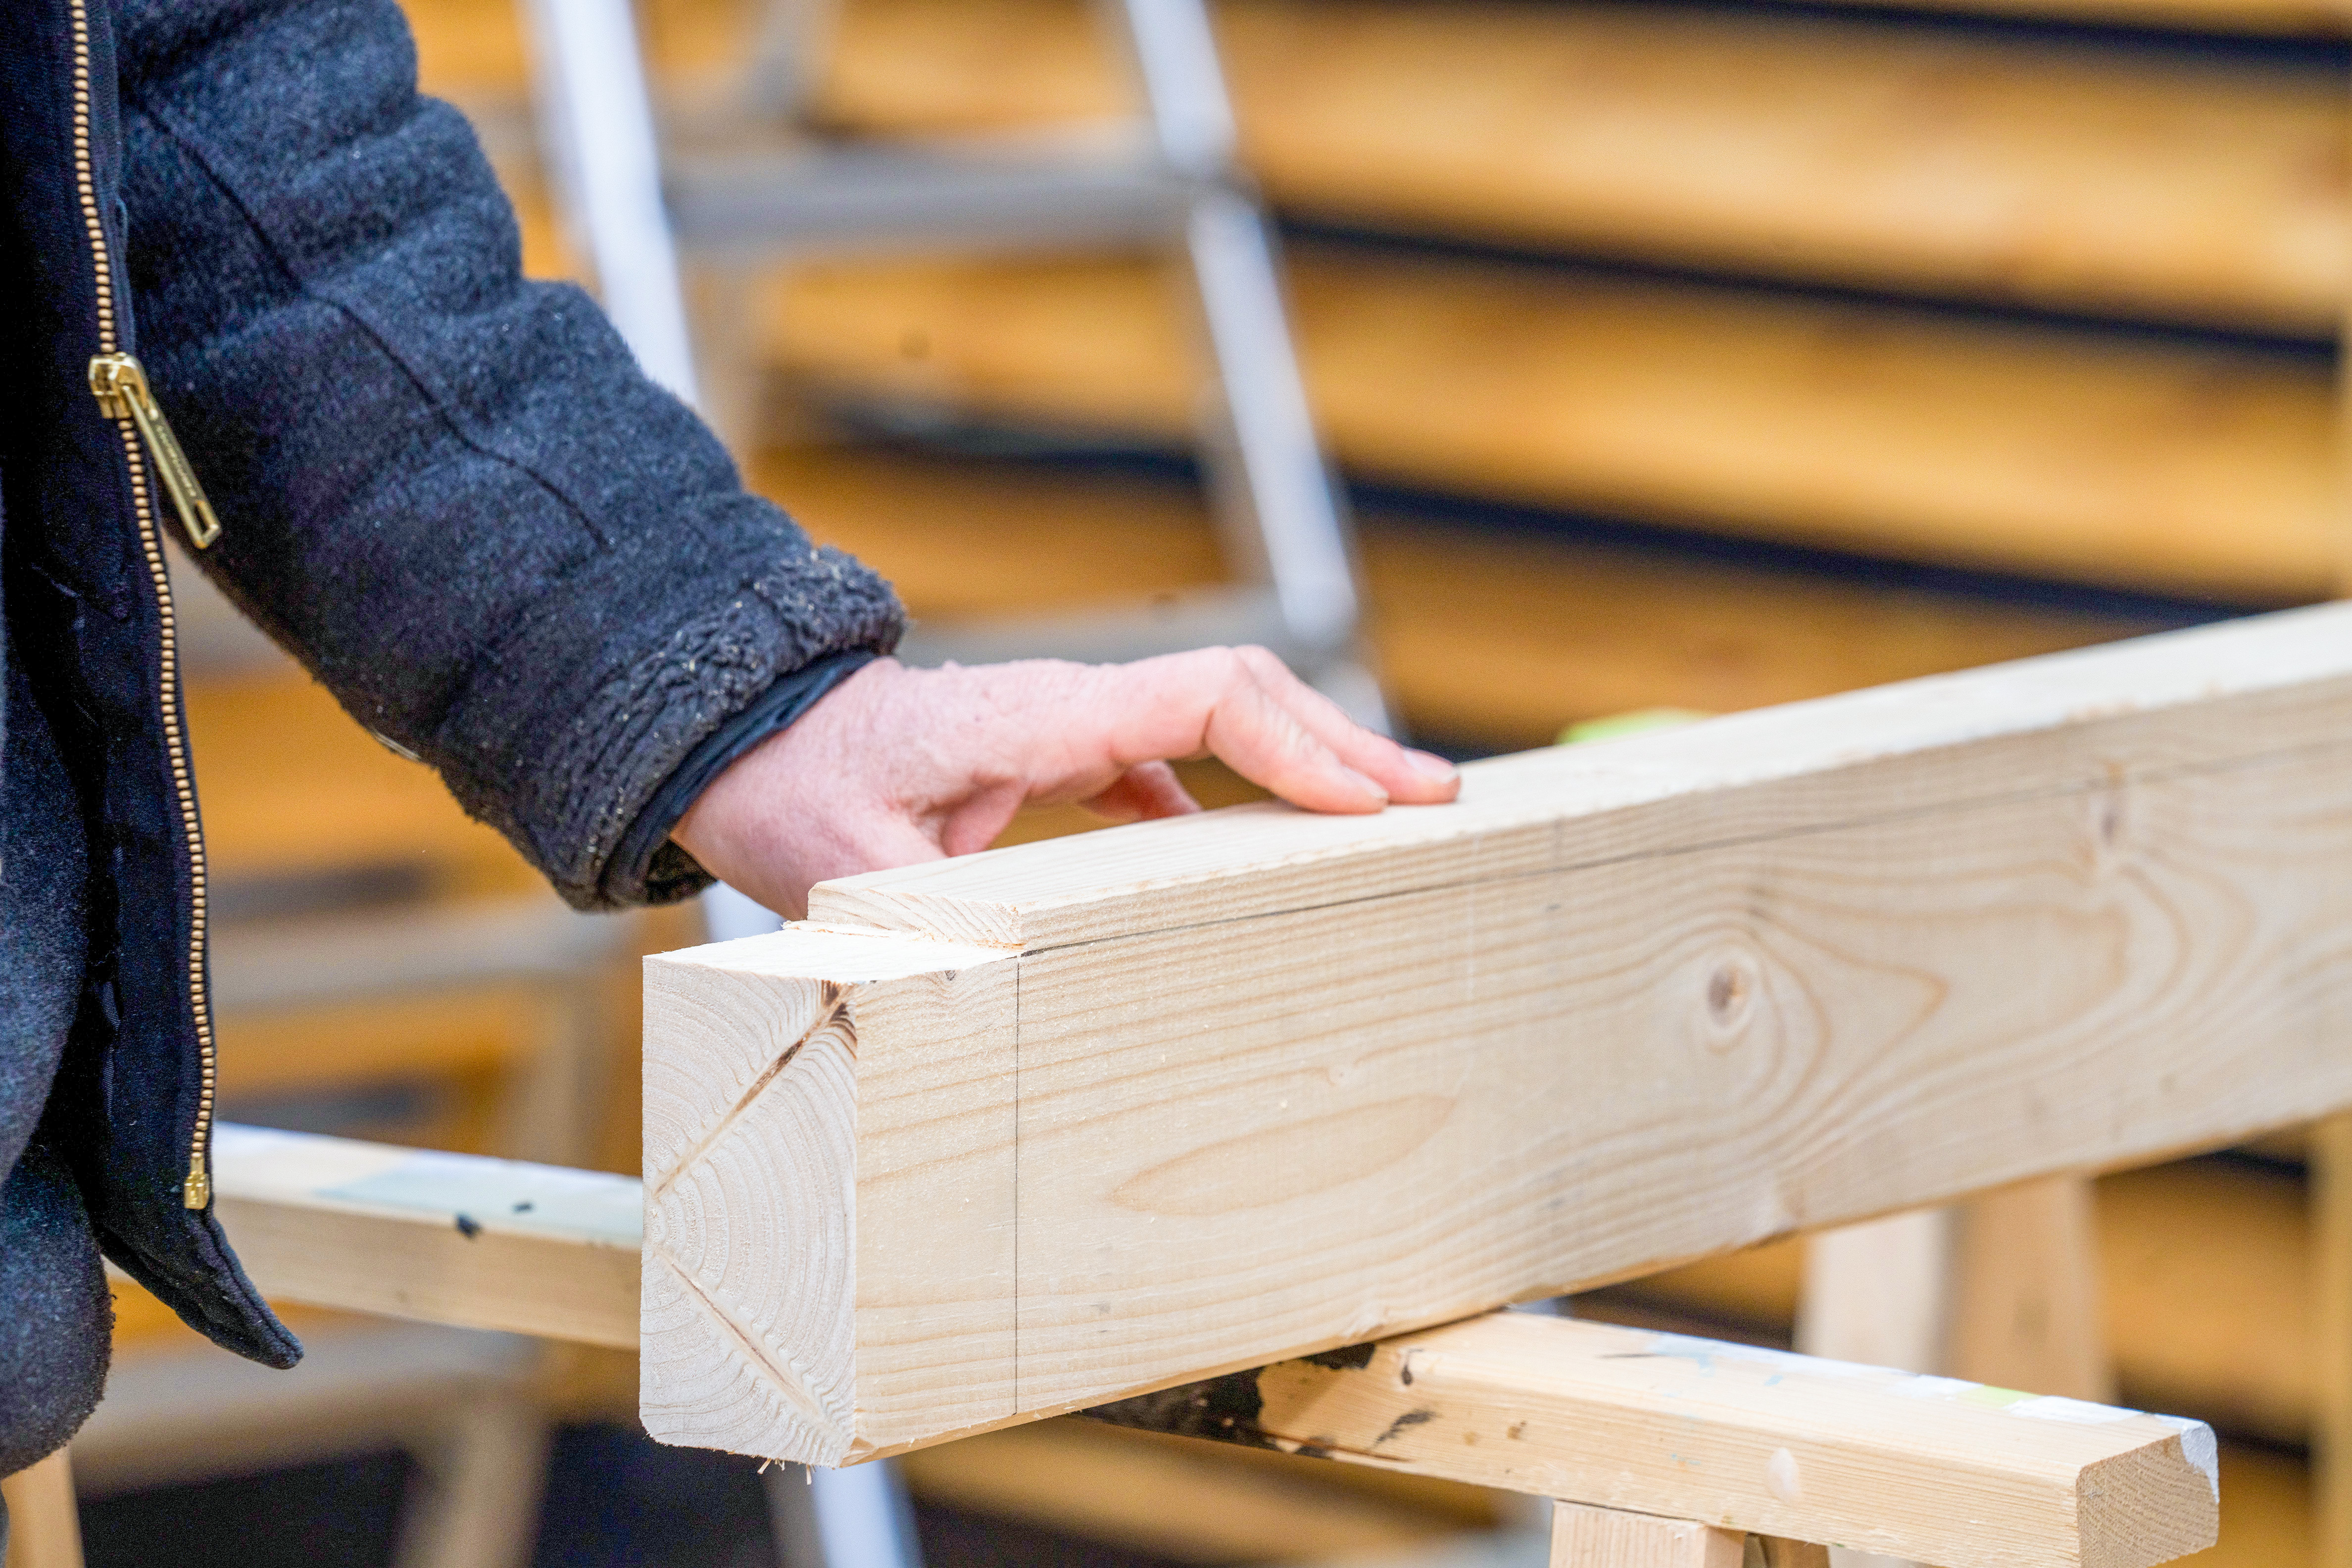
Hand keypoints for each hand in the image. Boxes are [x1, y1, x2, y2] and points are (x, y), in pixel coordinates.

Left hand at [671, 647, 1460, 917]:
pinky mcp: (1056, 756)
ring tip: (1393, 817)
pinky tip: (1267, 849)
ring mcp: (1070, 727)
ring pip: (1217, 724)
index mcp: (1038, 716)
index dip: (1299, 743)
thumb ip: (928, 914)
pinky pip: (1173, 760)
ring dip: (1305, 763)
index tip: (1373, 800)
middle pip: (1240, 697)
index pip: (1204, 698)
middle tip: (1443, 800)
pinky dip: (1238, 791)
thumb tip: (1005, 982)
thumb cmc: (789, 792)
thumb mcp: (845, 867)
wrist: (739, 736)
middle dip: (1344, 746)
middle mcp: (1071, 707)